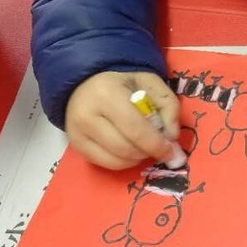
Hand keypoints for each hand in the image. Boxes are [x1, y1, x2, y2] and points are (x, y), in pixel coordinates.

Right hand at [65, 70, 180, 169]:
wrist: (86, 82)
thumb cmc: (122, 82)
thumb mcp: (150, 83)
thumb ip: (168, 105)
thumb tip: (172, 137)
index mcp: (107, 94)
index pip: (135, 129)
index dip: (157, 144)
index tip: (172, 152)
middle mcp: (87, 115)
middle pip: (125, 148)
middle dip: (148, 152)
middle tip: (160, 149)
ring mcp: (77, 133)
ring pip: (115, 160)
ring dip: (137, 158)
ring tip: (143, 145)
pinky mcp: (75, 145)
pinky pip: (105, 164)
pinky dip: (123, 162)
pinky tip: (129, 149)